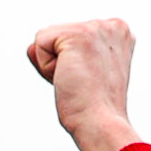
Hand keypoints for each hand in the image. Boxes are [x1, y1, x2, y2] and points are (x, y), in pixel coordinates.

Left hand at [28, 18, 137, 150]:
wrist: (102, 125)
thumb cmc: (94, 109)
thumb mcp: (82, 73)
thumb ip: (58, 52)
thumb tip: (31, 47)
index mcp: (119, 33)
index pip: (73, 37)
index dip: (73, 63)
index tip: (93, 81)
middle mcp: (112, 25)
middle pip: (59, 35)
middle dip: (62, 62)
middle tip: (84, 84)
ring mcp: (96, 27)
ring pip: (47, 38)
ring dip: (53, 66)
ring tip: (78, 81)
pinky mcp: (77, 34)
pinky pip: (39, 43)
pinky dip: (45, 67)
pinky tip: (69, 77)